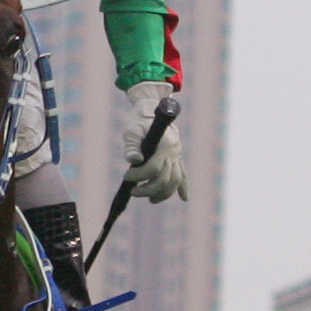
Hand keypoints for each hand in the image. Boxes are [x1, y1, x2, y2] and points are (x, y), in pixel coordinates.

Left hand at [120, 81, 185, 201]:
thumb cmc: (140, 120)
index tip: (126, 177)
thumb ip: (132, 146)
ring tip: (151, 200)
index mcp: (163, 145)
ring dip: (164, 193)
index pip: (154, 168)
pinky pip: (183, 174)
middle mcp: (173, 152)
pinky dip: (183, 187)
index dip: (139, 175)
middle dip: (148, 189)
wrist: (154, 110)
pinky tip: (184, 198)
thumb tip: (134, 162)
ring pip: (175, 181)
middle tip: (134, 191)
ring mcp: (177, 156)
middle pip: (165, 179)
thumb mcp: (132, 130)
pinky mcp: (177, 158)